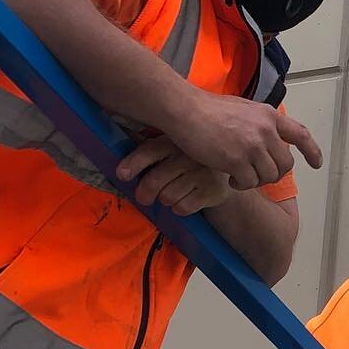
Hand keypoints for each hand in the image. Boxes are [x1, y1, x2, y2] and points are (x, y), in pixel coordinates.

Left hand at [116, 135, 231, 214]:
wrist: (232, 171)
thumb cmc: (192, 160)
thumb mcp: (174, 147)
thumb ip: (150, 149)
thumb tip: (115, 139)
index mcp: (175, 141)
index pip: (149, 151)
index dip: (133, 164)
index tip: (122, 175)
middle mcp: (189, 155)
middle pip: (154, 181)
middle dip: (144, 194)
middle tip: (144, 198)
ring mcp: (202, 173)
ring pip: (167, 197)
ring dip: (165, 200)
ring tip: (172, 194)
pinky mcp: (212, 191)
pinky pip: (182, 207)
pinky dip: (179, 208)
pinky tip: (186, 199)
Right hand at [173, 93, 322, 190]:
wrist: (185, 110)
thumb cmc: (207, 109)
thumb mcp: (243, 108)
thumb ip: (259, 123)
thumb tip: (269, 139)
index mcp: (269, 116)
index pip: (300, 134)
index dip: (312, 151)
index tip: (317, 164)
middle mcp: (266, 130)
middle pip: (285, 164)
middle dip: (273, 174)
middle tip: (256, 175)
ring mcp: (252, 146)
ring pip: (269, 176)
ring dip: (255, 181)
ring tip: (238, 176)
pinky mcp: (237, 160)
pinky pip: (249, 183)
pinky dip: (241, 185)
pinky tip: (230, 179)